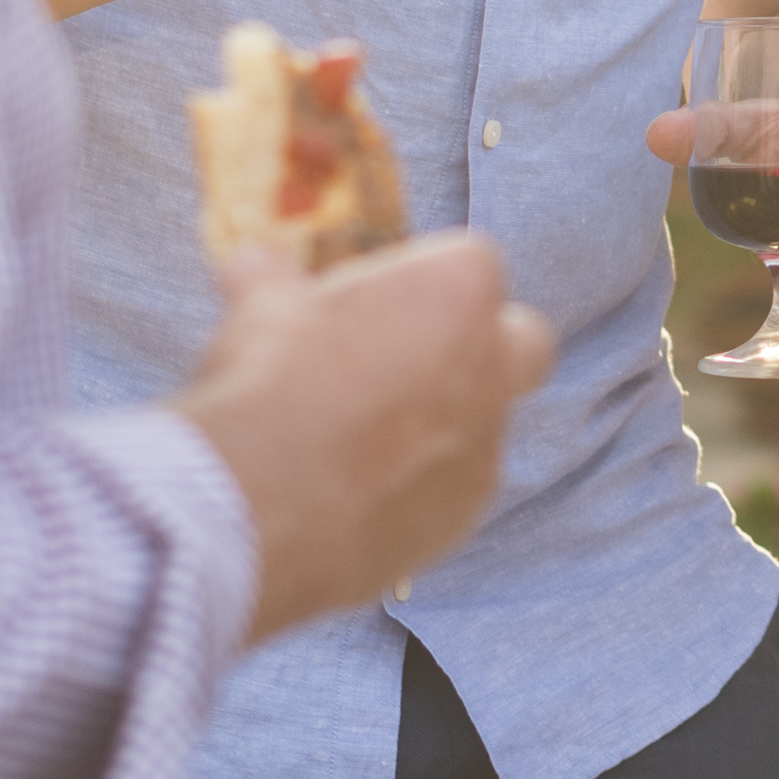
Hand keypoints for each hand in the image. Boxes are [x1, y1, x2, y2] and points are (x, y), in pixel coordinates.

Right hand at [175, 232, 545, 639]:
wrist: (257, 506)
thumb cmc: (269, 383)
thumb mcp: (259, 308)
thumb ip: (275, 281)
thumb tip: (258, 265)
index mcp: (458, 291)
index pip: (469, 262)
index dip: (420, 278)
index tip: (373, 299)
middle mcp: (494, 366)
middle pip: (521, 340)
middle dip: (478, 343)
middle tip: (406, 356)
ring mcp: (486, 446)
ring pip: (485, 420)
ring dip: (439, 420)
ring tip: (355, 437)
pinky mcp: (464, 516)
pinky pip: (451, 486)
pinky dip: (417, 483)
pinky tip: (352, 491)